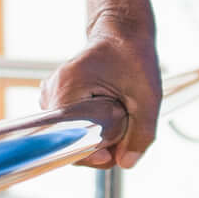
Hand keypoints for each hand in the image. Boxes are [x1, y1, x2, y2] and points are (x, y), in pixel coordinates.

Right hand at [45, 18, 160, 168]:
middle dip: (98, 147)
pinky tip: (111, 119)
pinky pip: (72, 127)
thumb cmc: (133, 57)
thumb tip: (126, 163)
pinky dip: (93, 130)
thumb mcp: (148, 96)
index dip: (88, 153)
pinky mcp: (58, 101)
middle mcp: (51, 93)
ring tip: (119, 121)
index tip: (109, 155)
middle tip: (125, 137)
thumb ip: (141, 132)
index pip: (66, 137)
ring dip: (96, 138)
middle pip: (68, 139)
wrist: (122, 34)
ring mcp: (51, 97)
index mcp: (66, 88)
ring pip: (70, 135)